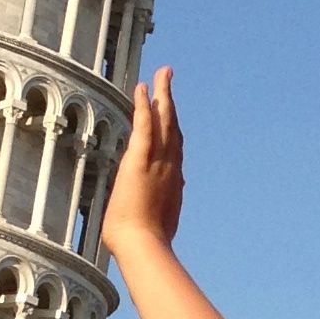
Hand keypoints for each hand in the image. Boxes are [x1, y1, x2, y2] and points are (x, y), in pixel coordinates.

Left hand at [103, 68, 183, 264]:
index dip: (174, 129)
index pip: (175, 149)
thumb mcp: (162, 221)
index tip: (172, 113)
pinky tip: (143, 87)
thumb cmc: (146, 242)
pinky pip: (145, 125)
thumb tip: (178, 194)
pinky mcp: (141, 159)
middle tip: (169, 79)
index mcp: (172, 182)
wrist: (142, 245)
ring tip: (163, 73)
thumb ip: (168, 205)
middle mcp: (170, 166)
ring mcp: (157, 161)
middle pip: (174, 127)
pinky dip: (144, 104)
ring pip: (164, 120)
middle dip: (171, 101)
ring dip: (163, 94)